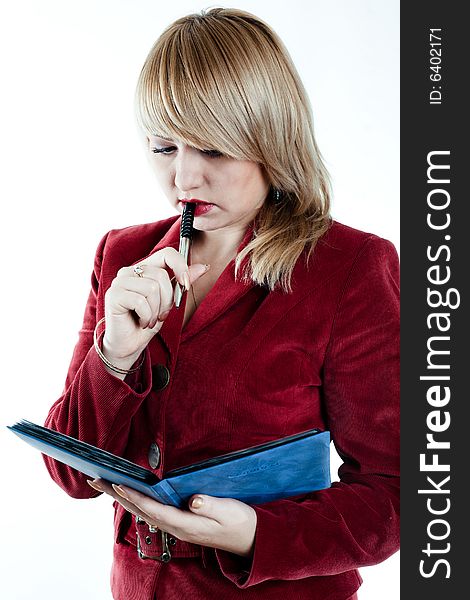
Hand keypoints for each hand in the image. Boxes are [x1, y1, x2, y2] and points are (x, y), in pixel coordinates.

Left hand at [87, 479, 256, 557]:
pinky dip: (136, 499)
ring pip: (142, 509)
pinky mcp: (180, 521)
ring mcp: (176, 525)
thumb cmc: (239, 523)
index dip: (134, 496)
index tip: (117, 484)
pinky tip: (130, 493)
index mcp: (186, 524)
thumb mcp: (229, 512)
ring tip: (105, 483)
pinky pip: (152, 509)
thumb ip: (211, 505)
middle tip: (95, 479)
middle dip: (116, 494)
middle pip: (139, 509)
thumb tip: (193, 499)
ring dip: (122, 496)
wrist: (248, 539)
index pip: (153, 508)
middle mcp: (176, 526)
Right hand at [103, 247, 208, 370]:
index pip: (166, 254)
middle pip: (161, 275)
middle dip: (167, 300)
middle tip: (161, 314)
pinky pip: (140, 301)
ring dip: (156, 310)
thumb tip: (203, 267)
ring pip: (151, 288)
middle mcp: (129, 271)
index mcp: (143, 268)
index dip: (180, 266)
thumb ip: (181, 282)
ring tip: (150, 319)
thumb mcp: (169, 301)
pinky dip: (147, 316)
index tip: (186, 285)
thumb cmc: (147, 321)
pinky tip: (142, 322)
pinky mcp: (113, 295)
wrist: (129, 344)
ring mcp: (119, 282)